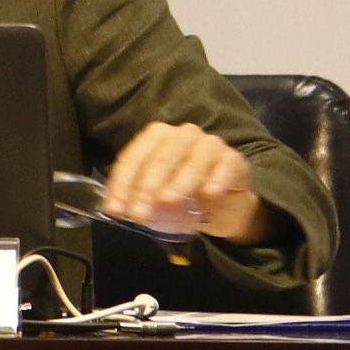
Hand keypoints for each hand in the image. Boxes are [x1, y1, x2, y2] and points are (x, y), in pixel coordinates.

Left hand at [100, 123, 263, 244]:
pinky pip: (226, 165)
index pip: (134, 157)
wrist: (221, 207)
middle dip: (146, 186)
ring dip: (179, 180)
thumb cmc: (182, 196)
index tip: (115, 209)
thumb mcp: (154, 199)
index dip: (122, 183)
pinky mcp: (234, 159)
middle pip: (161, 156)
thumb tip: (116, 210)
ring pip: (194, 158)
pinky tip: (209, 193)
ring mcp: (210, 144)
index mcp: (156, 138)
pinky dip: (217, 178)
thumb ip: (136, 200)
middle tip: (139, 213)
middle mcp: (183, 135)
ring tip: (168, 201)